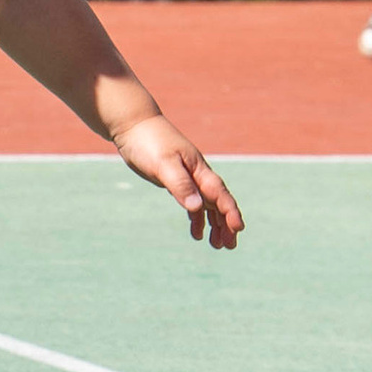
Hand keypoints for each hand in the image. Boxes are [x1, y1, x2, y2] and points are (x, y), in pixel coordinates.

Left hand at [112, 112, 243, 248]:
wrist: (133, 125)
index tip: (238, 228)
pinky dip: (197, 218)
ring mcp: (188, 178)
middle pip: (219, 202)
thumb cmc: (149, 142)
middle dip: (227, 224)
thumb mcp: (163, 164)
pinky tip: (196, 233)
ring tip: (217, 245)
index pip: (220, 193)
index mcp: (198, 170)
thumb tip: (197, 207)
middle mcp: (198, 175)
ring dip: (215, 224)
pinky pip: (192, 203)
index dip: (230, 211)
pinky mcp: (176, 181)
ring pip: (208, 205)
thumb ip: (180, 184)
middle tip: (230, 245)